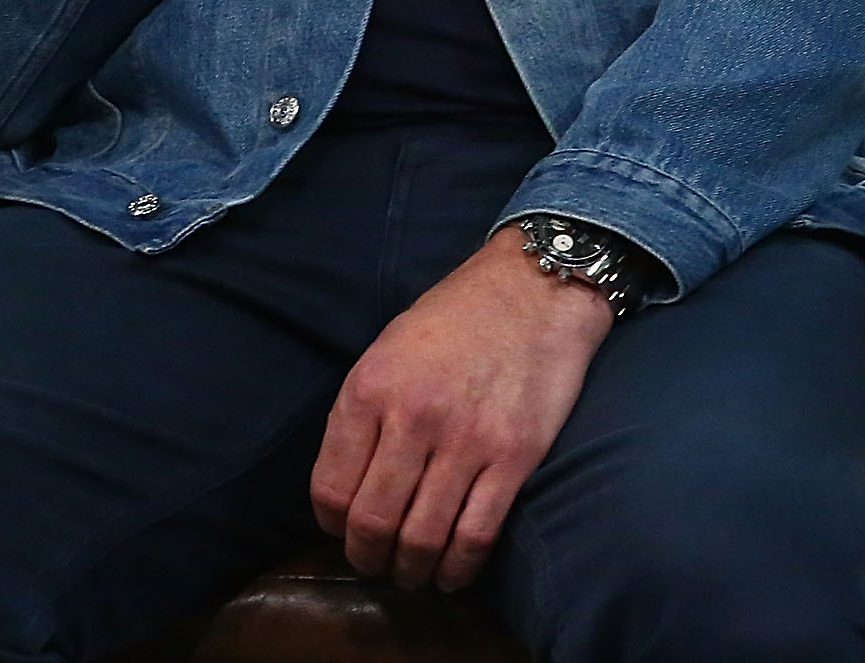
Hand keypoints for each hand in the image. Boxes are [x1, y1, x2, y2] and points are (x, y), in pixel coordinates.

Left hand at [309, 228, 609, 593]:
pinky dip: (458, 569)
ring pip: (421, 538)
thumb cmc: (454, 318)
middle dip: (368, 558)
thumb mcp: (386, 348)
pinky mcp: (513, 457)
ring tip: (411, 575)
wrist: (534, 290)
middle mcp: (412, 417)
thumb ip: (363, 412)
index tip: (342, 533)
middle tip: (376, 564)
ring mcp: (465, 441)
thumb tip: (345, 485)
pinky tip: (451, 575)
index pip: (330, 489)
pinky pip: (476, 535)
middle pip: (372, 522)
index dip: (332, 527)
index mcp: (369, 388)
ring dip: (410, 571)